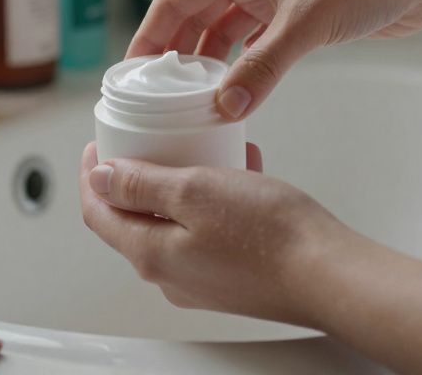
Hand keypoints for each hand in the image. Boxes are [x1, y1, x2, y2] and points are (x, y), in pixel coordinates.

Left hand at [79, 142, 351, 327]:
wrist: (328, 274)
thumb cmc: (269, 236)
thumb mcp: (195, 191)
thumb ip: (142, 186)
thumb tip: (101, 179)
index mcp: (151, 255)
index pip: (98, 213)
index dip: (92, 176)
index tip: (97, 145)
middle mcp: (171, 276)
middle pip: (134, 219)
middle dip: (137, 176)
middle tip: (146, 141)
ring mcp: (203, 280)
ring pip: (175, 223)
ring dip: (182, 183)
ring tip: (203, 149)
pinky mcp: (233, 277)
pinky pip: (208, 232)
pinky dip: (214, 199)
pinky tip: (239, 173)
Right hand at [127, 0, 421, 119]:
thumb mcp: (304, 27)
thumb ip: (261, 70)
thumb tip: (226, 108)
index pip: (174, 0)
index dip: (148, 36)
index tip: (130, 72)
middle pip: (192, 16)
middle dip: (174, 54)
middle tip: (154, 94)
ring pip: (220, 30)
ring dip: (206, 62)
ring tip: (189, 98)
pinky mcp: (291, 10)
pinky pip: (249, 39)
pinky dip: (237, 63)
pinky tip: (231, 89)